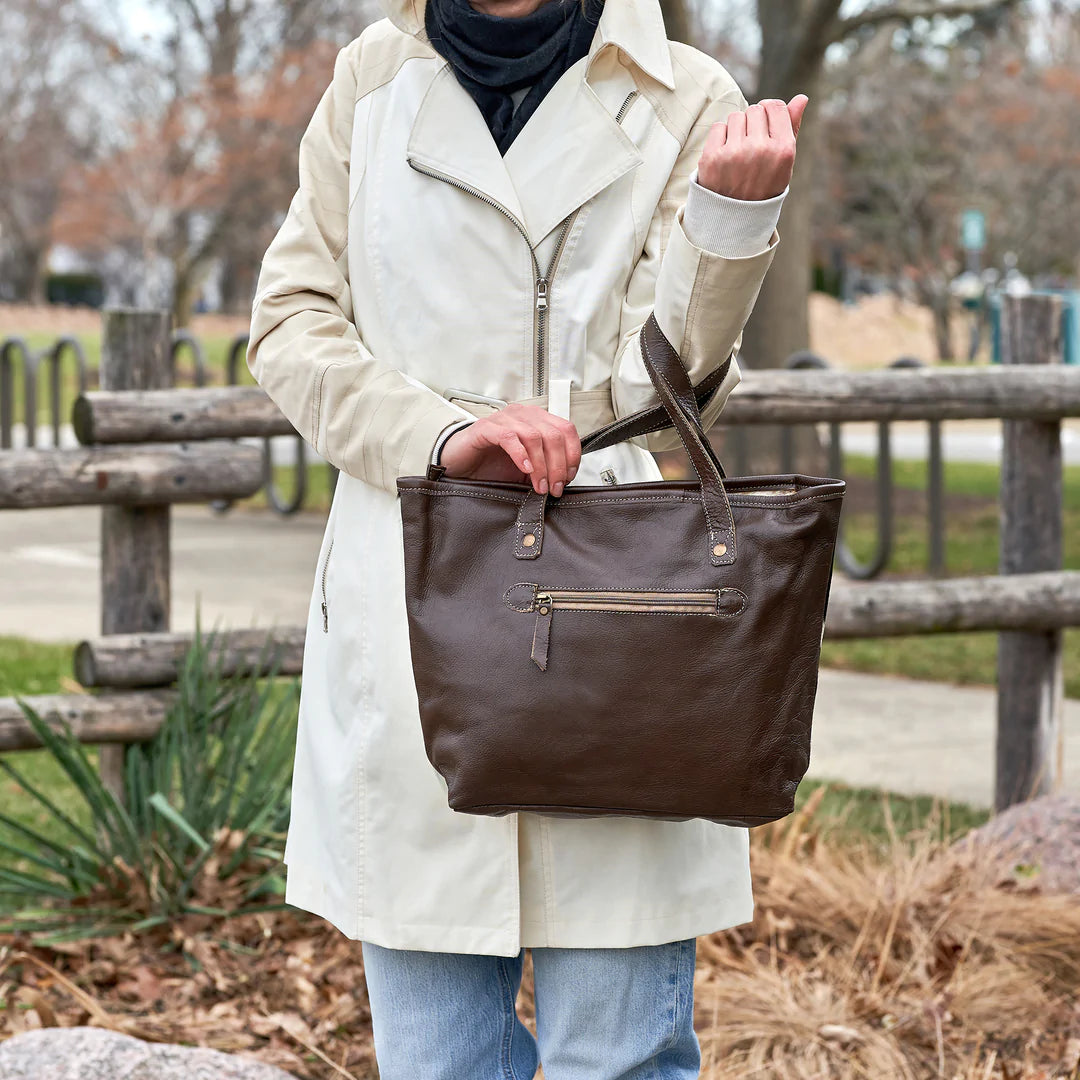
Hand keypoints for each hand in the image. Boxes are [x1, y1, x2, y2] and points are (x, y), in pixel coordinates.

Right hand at [440, 403, 581, 496]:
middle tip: (554, 487)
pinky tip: (525, 470)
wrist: (460, 465)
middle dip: (558, 466)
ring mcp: (504, 420)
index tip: (569, 478)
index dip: (572, 455)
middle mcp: (523, 415)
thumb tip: (565, 481)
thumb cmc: (491, 464)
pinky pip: (509, 437)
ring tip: (539, 485)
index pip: (566, 430)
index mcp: (537, 420)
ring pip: (535, 437)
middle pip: (554, 435)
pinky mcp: (486, 428)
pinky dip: (521, 455)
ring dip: (541, 465)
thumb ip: (546, 469)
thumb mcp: (526, 469)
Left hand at [696, 95, 807, 201]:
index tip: (765, 125)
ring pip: (736, 117)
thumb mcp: (783, 162)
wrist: (735, 218)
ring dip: (736, 129)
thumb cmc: (764, 185)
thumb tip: (801, 98)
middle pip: (755, 110)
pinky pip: (718, 127)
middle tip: (752, 145)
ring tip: (739, 152)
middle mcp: (760, 149)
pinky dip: (721, 137)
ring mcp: (734, 153)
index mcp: (783, 150)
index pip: (775, 106)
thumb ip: (792, 128)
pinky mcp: (712, 157)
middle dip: (753, 122)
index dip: (770, 112)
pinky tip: (725, 156)